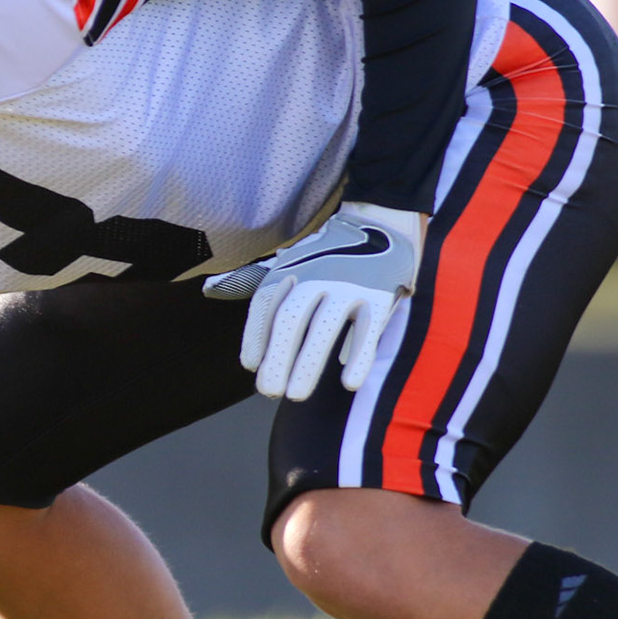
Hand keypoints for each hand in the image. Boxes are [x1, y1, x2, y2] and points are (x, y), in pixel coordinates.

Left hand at [202, 203, 424, 400]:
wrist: (380, 223)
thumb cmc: (329, 256)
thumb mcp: (294, 263)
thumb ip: (270, 295)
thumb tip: (237, 334)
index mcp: (292, 268)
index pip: (266, 304)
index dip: (255, 335)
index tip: (252, 365)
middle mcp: (317, 275)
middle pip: (291, 319)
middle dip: (278, 356)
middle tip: (269, 390)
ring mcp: (349, 285)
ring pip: (325, 328)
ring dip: (308, 364)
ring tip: (295, 395)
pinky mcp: (380, 295)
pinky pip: (368, 330)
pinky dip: (359, 357)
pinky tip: (349, 384)